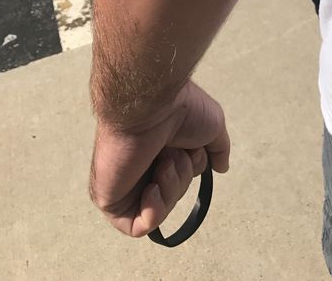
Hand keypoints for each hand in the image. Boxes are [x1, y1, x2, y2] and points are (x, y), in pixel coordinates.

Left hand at [89, 80, 230, 237]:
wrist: (152, 104)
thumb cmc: (181, 109)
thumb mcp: (212, 125)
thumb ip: (217, 149)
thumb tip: (221, 168)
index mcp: (159, 147)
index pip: (181, 176)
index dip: (192, 167)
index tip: (191, 148)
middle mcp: (141, 164)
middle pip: (172, 194)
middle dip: (181, 178)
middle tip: (173, 153)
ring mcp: (124, 182)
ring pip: (158, 211)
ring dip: (170, 190)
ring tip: (162, 163)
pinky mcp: (110, 198)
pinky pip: (137, 226)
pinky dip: (154, 212)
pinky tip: (153, 187)